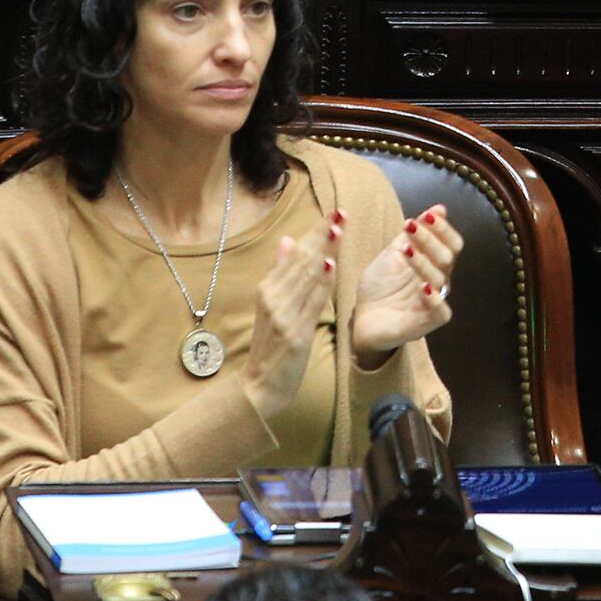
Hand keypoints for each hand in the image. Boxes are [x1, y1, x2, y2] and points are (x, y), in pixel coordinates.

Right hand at [244, 222, 336, 422]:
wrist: (260, 387)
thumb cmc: (270, 347)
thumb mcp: (269, 307)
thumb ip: (280, 273)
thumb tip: (287, 240)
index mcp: (267, 290)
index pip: (295, 254)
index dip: (314, 232)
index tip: (332, 214)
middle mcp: (273, 299)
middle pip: (301, 261)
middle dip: (322, 235)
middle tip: (340, 213)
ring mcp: (283, 316)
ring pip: (307, 277)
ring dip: (324, 251)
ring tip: (338, 229)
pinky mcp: (295, 334)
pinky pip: (311, 303)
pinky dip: (320, 283)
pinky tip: (330, 265)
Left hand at [351, 205, 461, 362]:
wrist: (362, 319)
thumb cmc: (380, 286)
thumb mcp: (393, 253)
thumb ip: (413, 234)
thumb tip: (439, 208)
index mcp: (434, 264)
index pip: (451, 244)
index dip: (443, 229)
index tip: (427, 215)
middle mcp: (439, 282)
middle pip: (447, 257)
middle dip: (429, 238)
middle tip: (410, 225)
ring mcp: (434, 303)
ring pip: (440, 278)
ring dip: (423, 260)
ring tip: (405, 250)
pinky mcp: (428, 323)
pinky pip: (441, 311)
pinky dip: (434, 298)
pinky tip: (423, 286)